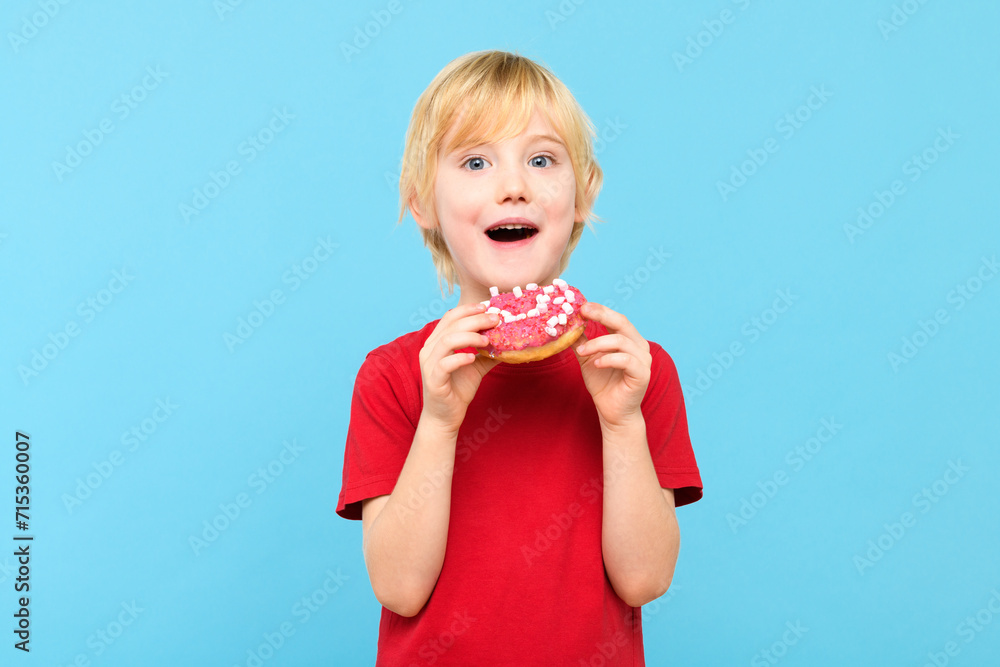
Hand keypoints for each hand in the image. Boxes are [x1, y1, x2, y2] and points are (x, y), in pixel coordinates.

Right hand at [418, 303, 500, 431]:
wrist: (445, 417)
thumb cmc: (457, 390)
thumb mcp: (476, 367)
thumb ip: (487, 353)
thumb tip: (509, 342)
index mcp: (437, 342)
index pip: (450, 317)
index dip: (468, 309)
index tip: (487, 307)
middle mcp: (429, 350)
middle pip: (451, 325)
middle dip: (476, 319)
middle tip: (496, 320)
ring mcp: (430, 365)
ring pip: (447, 340)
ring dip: (470, 336)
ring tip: (487, 340)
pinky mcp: (434, 380)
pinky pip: (445, 364)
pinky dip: (460, 358)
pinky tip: (473, 358)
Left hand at [572, 302, 651, 428]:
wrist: (613, 412)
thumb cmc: (604, 384)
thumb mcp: (588, 359)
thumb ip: (581, 342)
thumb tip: (566, 325)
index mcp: (628, 339)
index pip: (616, 318)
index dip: (600, 310)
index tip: (581, 306)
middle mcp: (639, 346)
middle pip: (622, 322)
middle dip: (601, 315)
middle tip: (582, 313)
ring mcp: (643, 360)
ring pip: (621, 341)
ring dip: (598, 343)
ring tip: (581, 351)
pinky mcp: (642, 374)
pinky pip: (626, 360)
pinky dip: (609, 359)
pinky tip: (596, 363)